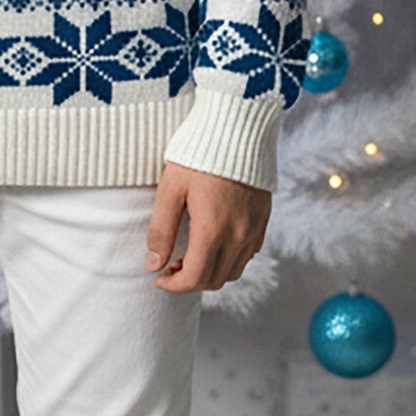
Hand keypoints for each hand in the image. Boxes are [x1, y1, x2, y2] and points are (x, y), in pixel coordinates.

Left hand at [146, 162, 270, 292]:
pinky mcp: (262, 222)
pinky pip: (246, 256)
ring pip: (232, 272)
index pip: (195, 278)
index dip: (173, 285)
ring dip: (209, 273)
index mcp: (212, 229)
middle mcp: (238, 235)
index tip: (158, 278)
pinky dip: (228, 261)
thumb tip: (153, 264)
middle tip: (170, 266)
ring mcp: (253, 230)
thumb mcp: (171, 189)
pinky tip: (212, 244)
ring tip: (189, 256)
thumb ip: (161, 229)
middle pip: (214, 280)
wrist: (237, 130)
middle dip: (188, 281)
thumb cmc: (199, 156)